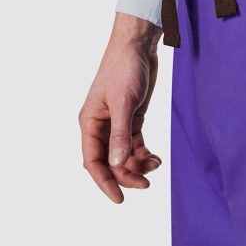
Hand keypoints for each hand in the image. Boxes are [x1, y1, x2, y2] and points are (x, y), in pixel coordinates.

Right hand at [79, 13, 162, 203]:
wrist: (138, 46)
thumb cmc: (125, 68)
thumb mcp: (124, 103)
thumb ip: (120, 135)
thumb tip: (117, 164)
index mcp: (90, 122)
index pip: (92, 161)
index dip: (104, 182)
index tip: (119, 199)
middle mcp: (100, 126)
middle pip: (110, 163)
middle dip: (126, 176)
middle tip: (146, 184)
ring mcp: (115, 125)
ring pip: (123, 157)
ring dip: (138, 166)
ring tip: (155, 164)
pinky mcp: (130, 120)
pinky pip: (134, 147)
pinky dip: (144, 155)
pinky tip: (156, 158)